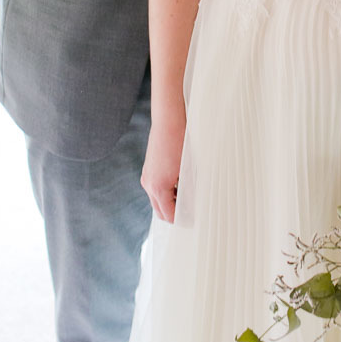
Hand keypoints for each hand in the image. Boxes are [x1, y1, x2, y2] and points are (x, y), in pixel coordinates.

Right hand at [141, 108, 185, 222]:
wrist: (168, 121)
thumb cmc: (181, 143)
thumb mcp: (188, 170)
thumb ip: (188, 190)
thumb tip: (193, 205)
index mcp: (158, 187)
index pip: (169, 215)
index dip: (182, 219)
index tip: (194, 220)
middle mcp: (148, 184)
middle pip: (160, 211)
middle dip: (174, 215)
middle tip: (191, 214)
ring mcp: (146, 177)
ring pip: (157, 200)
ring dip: (170, 203)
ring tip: (188, 199)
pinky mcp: (148, 170)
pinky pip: (156, 189)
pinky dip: (166, 193)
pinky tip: (181, 186)